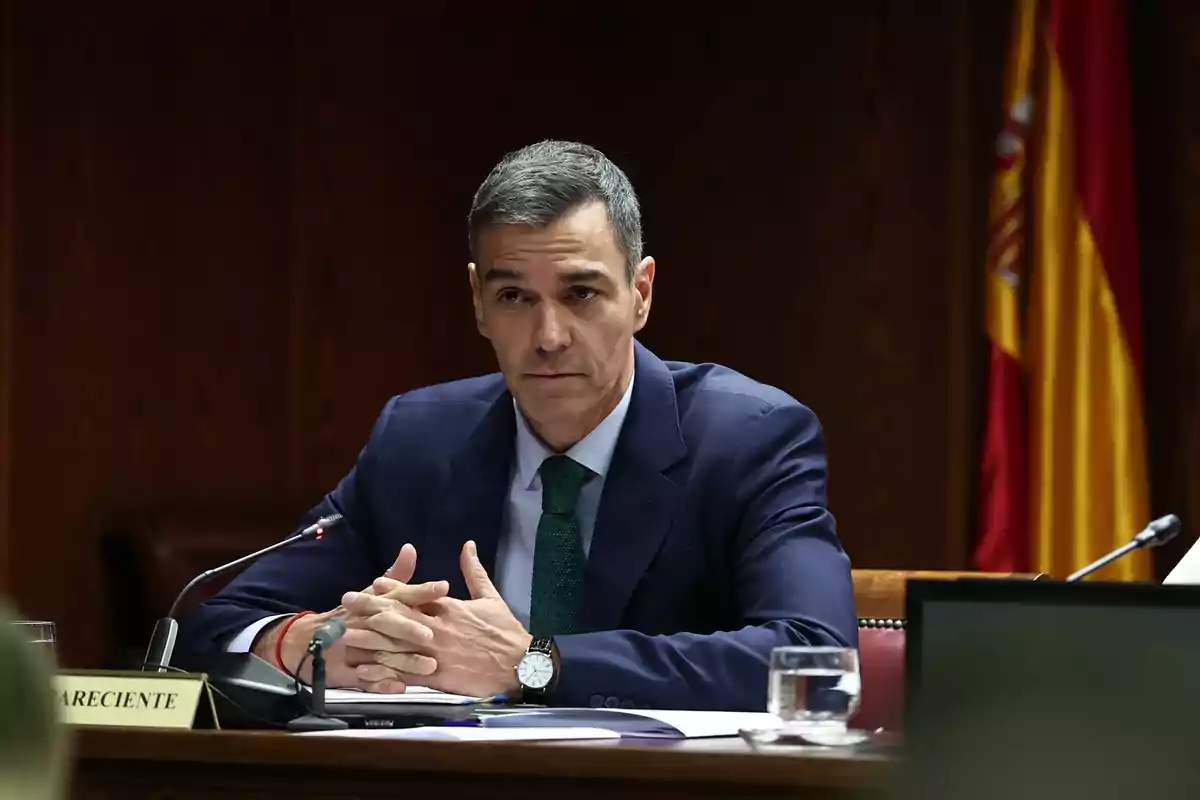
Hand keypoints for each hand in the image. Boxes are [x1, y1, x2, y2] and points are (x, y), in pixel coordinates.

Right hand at [256, 543, 448, 691]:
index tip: (444, 587)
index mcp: (373, 603)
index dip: (420, 591)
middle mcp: (364, 623)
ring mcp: (354, 648)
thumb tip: (410, 548)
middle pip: (386, 624)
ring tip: (428, 666)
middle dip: (408, 628)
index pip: (398, 594)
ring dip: (404, 661)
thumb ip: (396, 577)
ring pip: (380, 653)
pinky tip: (399, 686)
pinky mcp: (346, 672)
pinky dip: (381, 683)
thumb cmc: (349, 617)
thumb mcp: (371, 595)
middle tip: (430, 634)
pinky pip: (364, 679)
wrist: (307, 642)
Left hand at [342, 540, 531, 697]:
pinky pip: (406, 673)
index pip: (416, 595)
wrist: (519, 665)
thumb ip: (474, 571)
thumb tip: (467, 544)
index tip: (374, 583)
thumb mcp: (490, 596)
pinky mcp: (437, 678)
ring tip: (346, 633)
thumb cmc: (505, 630)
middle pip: (399, 617)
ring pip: (397, 644)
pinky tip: (366, 671)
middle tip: (348, 601)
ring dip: (370, 639)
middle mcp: (438, 629)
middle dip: (371, 608)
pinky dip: (385, 672)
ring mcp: (436, 654)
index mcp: (450, 608)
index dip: (393, 590)